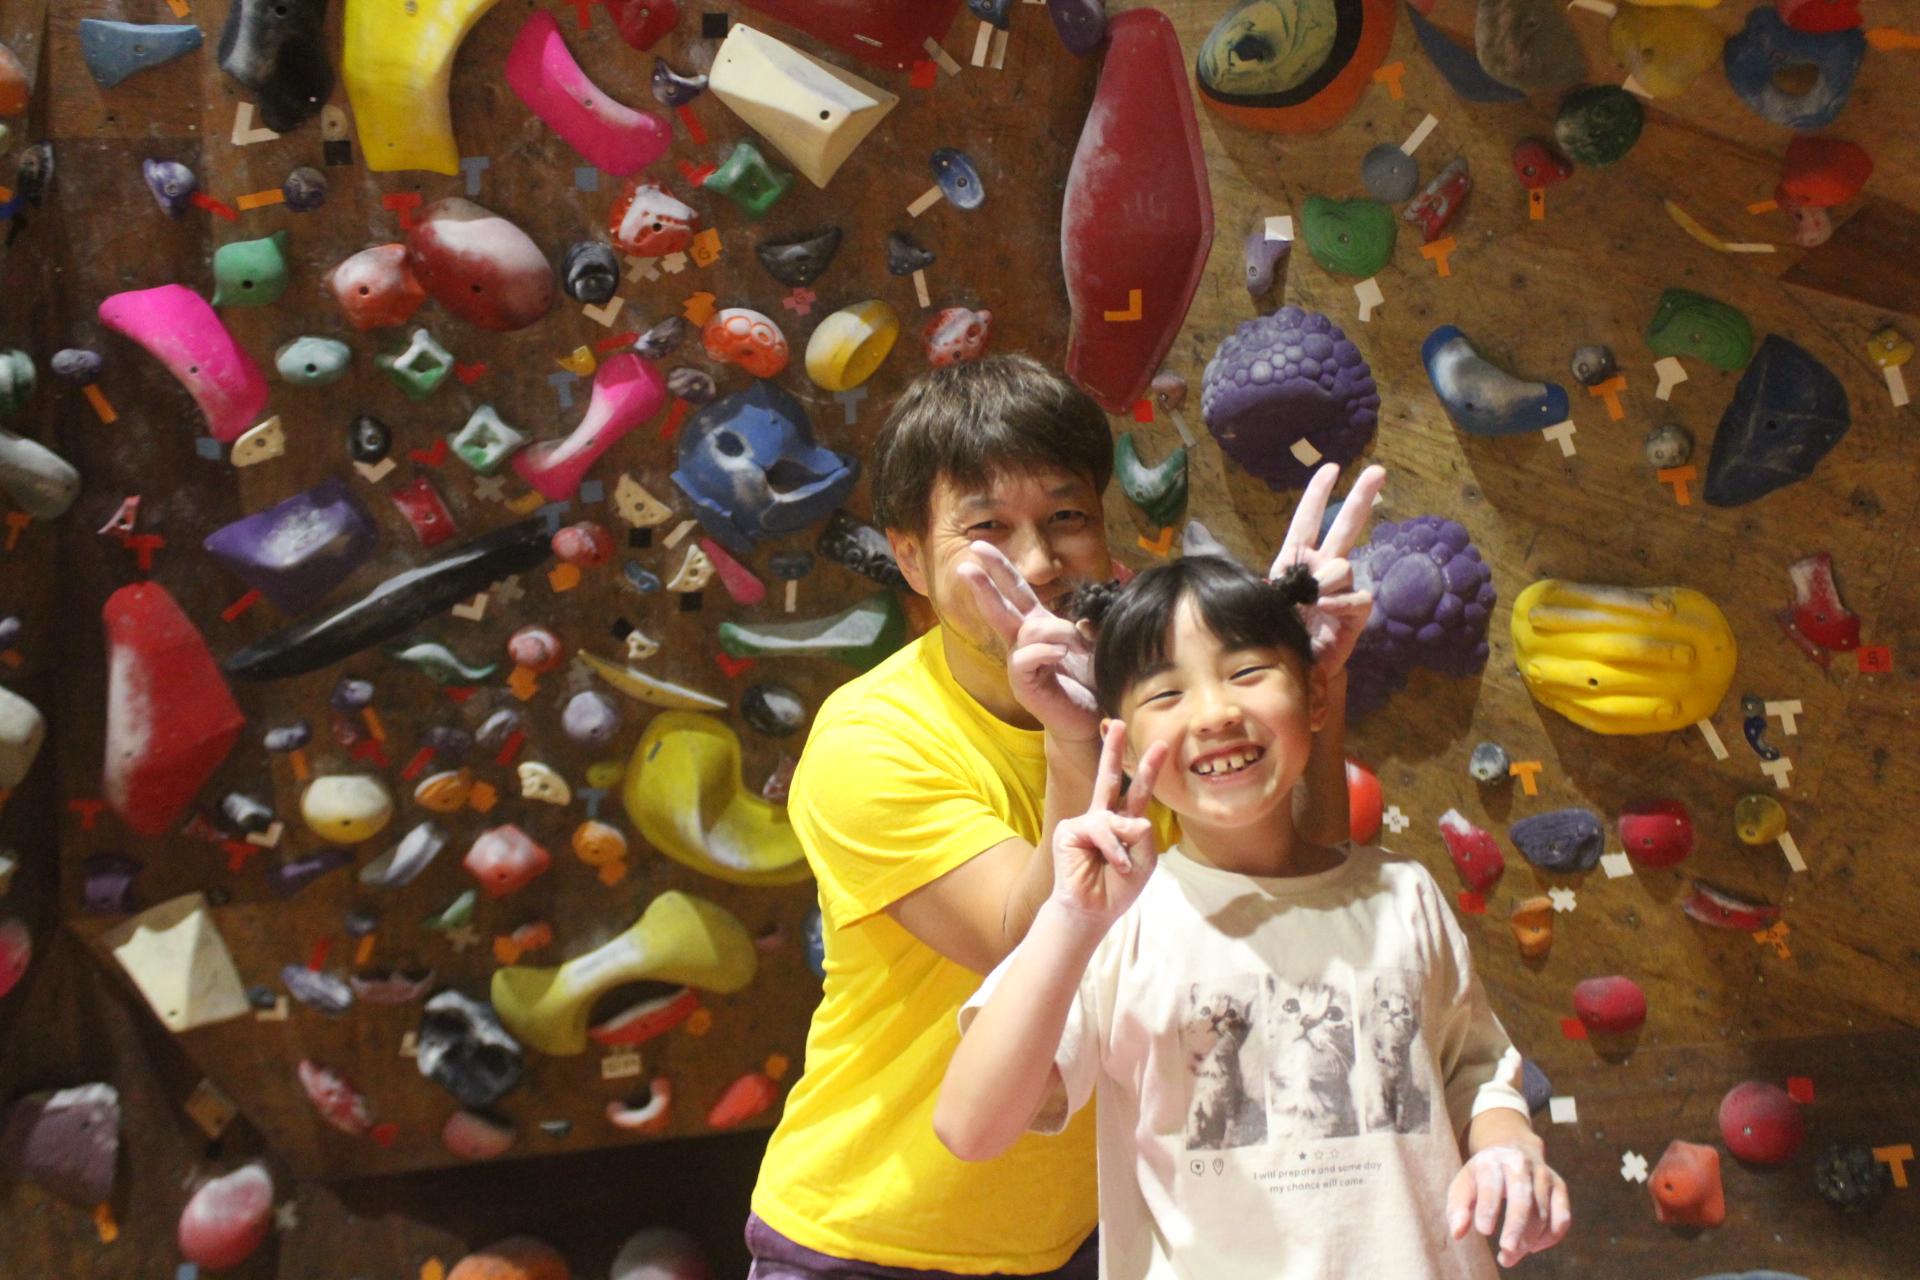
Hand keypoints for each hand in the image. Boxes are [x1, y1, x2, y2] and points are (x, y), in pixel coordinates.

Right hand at [957, 541, 1100, 741]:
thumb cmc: (1089, 682)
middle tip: (965, 564)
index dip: (1000, 568)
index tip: (979, 546)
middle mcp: (1022, 642)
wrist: (1088, 720)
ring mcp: (1020, 663)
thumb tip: (1084, 620)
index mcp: (1037, 626)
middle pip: (1000, 606)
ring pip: (1026, 629)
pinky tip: (1059, 656)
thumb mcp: (1091, 647)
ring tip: (1074, 645)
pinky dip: (1046, 651)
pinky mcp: (1023, 683)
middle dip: (984, 583)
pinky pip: (1027, 657)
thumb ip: (1085, 627)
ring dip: (1055, 631)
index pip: (1016, 590)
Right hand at [1050, 721, 1166, 926]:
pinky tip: (1114, 864)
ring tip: (1123, 866)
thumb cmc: (1117, 887)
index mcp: (1123, 823)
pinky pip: (1101, 829)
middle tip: (1116, 722)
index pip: (1136, 791)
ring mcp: (1084, 822)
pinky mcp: (1069, 830)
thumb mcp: (1143, 860)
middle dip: (1112, 750)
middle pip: (1108, 777)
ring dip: (1124, 842)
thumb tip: (1134, 817)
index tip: (1159, 745)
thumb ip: (1142, 835)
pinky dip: (1112, 848)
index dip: (1147, 769)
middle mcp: (1102, 817)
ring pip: (1114, 816)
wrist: (1092, 911)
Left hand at [1267, 464, 1385, 677]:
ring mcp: (1341, 589)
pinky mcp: (1356, 612)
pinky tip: (1326, 611)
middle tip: (1378, 470)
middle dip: (1360, 497)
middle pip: (1344, 525)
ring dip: (1327, 581)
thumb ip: (1263, 576)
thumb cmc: (1276, 632)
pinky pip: (1355, 597)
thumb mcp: (1258, 599)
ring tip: (1313, 602)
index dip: (1318, 494)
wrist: (1294, 669)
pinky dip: (1340, 602)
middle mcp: (1323, 569)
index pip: (1308, 520)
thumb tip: (1244, 548)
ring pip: (1343, 566)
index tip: (1331, 468)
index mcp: (1296, 560)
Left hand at [1446, 1136, 1570, 1267]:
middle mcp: (1520, 1163)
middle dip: (1516, 1226)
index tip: (1483, 1231)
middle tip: (1507, 1251)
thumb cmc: (1483, 1176)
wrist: (1512, 1149)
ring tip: (1510, 1255)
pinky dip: (1551, 1236)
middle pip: (1522, 1196)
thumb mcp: (1464, 1184)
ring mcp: (1543, 1174)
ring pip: (1542, 1211)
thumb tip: (1457, 1233)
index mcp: (1492, 1160)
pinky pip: (1562, 1216)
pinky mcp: (1559, 1186)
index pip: (1491, 1184)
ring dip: (1528, 1238)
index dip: (1488, 1208)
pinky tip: (1533, 1247)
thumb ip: (1457, 1208)